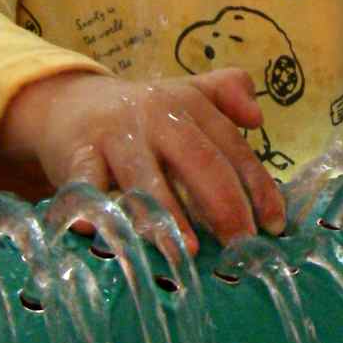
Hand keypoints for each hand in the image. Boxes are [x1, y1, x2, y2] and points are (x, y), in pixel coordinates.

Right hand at [0, 68, 284, 256]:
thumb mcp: (186, 94)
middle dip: (224, 204)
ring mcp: (116, 136)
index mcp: (191, 105)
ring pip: (146, 178)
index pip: (232, 149)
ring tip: (186, 248)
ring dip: (167, 213)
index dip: (257, 187)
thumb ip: (227, 96)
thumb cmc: (143, 114)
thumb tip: (258, 117)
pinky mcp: (77, 153)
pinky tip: (95, 229)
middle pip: (199, 160)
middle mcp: (158, 117)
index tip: (274, 226)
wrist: (68, 103)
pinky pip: (85, 181)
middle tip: (240, 245)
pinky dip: (91, 203)